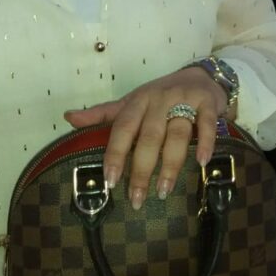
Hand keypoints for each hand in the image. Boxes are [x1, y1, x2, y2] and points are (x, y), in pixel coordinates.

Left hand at [64, 66, 228, 209]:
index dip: (116, 154)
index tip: (111, 181)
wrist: (199, 76)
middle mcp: (159, 100)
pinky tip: (202, 162)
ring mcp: (185, 100)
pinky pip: (206, 124)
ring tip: (163, 190)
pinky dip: (206, 142)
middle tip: (137, 199)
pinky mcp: (207, 102)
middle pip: (149, 137)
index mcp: (138, 101)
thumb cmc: (159, 96)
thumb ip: (102, 114)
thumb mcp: (130, 103)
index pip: (123, 128)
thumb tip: (68, 117)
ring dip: (171, 164)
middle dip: (142, 169)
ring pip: (177, 134)